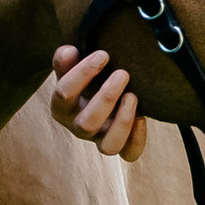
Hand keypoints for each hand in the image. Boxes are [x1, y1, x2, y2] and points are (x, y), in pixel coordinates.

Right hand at [49, 45, 149, 162]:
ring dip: (123, 122)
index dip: (82, 74)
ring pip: (108, 147)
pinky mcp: (120, 144)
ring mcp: (100, 138)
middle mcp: (78, 127)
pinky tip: (143, 117)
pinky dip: (137, 139)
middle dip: (106, 98)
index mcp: (61, 107)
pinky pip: (129, 153)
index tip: (103, 54)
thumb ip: (66, 59)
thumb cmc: (85, 77)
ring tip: (133, 96)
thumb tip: (70, 51)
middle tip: (123, 73)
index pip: (64, 94)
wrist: (98, 90)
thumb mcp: (72, 66)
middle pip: (86, 124)